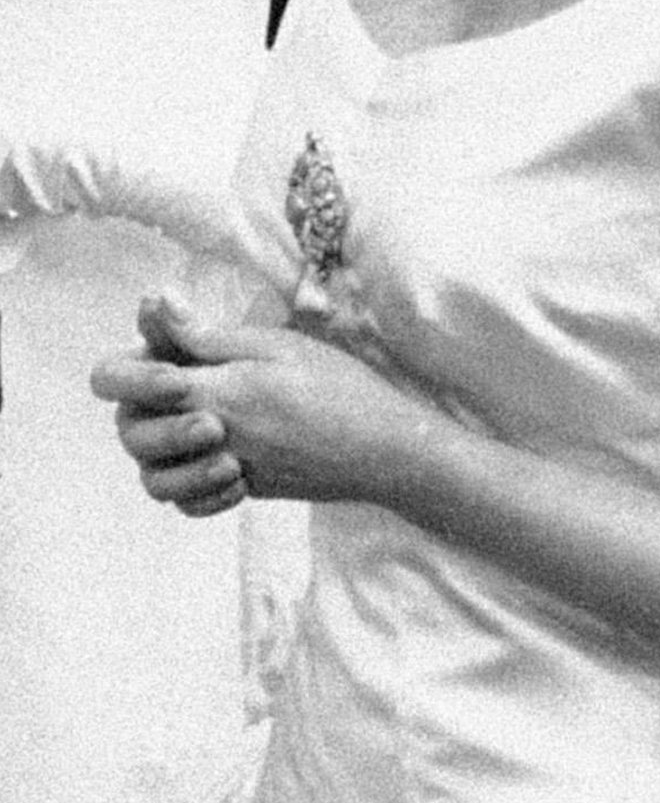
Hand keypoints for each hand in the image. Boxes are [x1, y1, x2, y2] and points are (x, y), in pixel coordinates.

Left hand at [92, 293, 433, 518]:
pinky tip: (217, 452)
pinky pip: (189, 502)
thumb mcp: (276, 345)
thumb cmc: (338, 385)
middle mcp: (212, 440)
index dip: (129, 367)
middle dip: (140, 405)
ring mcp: (227, 472)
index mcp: (217, 394)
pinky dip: (189, 483)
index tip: (160, 349)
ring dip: (160, 449)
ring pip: (153, 478)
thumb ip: (209, 335)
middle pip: (132, 433)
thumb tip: (153, 304)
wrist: (383, 449)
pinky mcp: (246, 491)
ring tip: (195, 419)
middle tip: (178, 380)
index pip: (131, 384)